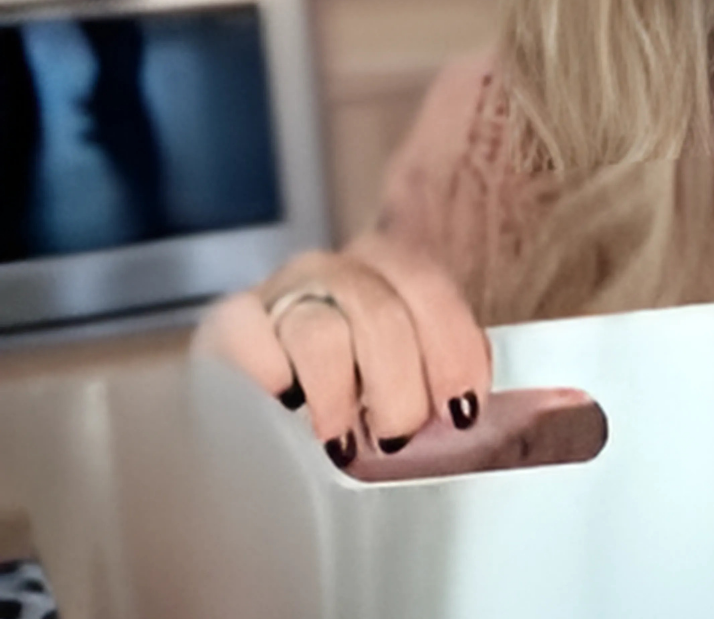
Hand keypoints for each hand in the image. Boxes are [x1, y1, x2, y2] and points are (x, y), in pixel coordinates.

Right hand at [192, 231, 491, 469]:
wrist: (256, 421)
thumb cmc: (354, 402)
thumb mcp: (406, 382)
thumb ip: (441, 381)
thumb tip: (486, 417)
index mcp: (390, 269)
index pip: (429, 289)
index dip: (452, 351)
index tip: (461, 412)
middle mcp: (336, 269)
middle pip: (381, 313)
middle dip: (400, 389)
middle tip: (396, 439)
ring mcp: (279, 292)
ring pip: (320, 333)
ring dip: (340, 397)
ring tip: (343, 445)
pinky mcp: (226, 324)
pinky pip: (246, 335)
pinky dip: (267, 372)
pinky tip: (284, 403)